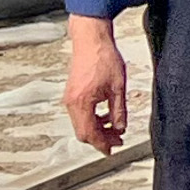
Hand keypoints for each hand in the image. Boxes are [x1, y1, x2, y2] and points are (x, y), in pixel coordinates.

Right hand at [59, 14, 129, 152]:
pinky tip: (106, 114)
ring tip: (115, 128)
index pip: (89, 133)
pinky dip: (93, 118)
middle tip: (117, 140)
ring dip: (97, 128)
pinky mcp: (72, 92)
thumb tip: (120, 127)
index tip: (112, 150)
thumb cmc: (103, 57)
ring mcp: (70, 98)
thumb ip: (119, 111)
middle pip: (83, 131)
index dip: (102, 144)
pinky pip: (80, 113)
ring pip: (81, 123)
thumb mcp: (118, 88)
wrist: (91, 39)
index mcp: (81, 103)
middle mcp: (71, 103)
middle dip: (100, 138)